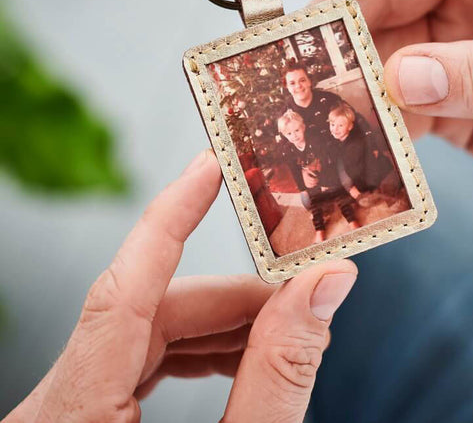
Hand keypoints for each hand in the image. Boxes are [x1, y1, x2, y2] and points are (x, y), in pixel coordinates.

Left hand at [6, 150, 356, 422]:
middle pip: (146, 313)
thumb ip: (282, 373)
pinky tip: (243, 355)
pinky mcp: (80, 418)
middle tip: (302, 291)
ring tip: (285, 324)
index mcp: (75, 421)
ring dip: (221, 324)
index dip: (170, 217)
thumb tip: (328, 284)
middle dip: (232, 297)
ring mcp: (62, 414)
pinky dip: (197, 352)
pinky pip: (137, 361)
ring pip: (145, 335)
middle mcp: (54, 409)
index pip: (122, 289)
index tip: (210, 166)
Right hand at [250, 0, 472, 208]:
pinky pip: (394, 108)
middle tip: (278, 62)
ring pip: (377, 55)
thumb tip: (402, 78)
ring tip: (304, 110)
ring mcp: (455, 45)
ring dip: (342, 84)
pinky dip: (369, 126)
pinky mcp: (447, 100)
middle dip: (327, 27)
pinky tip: (348, 142)